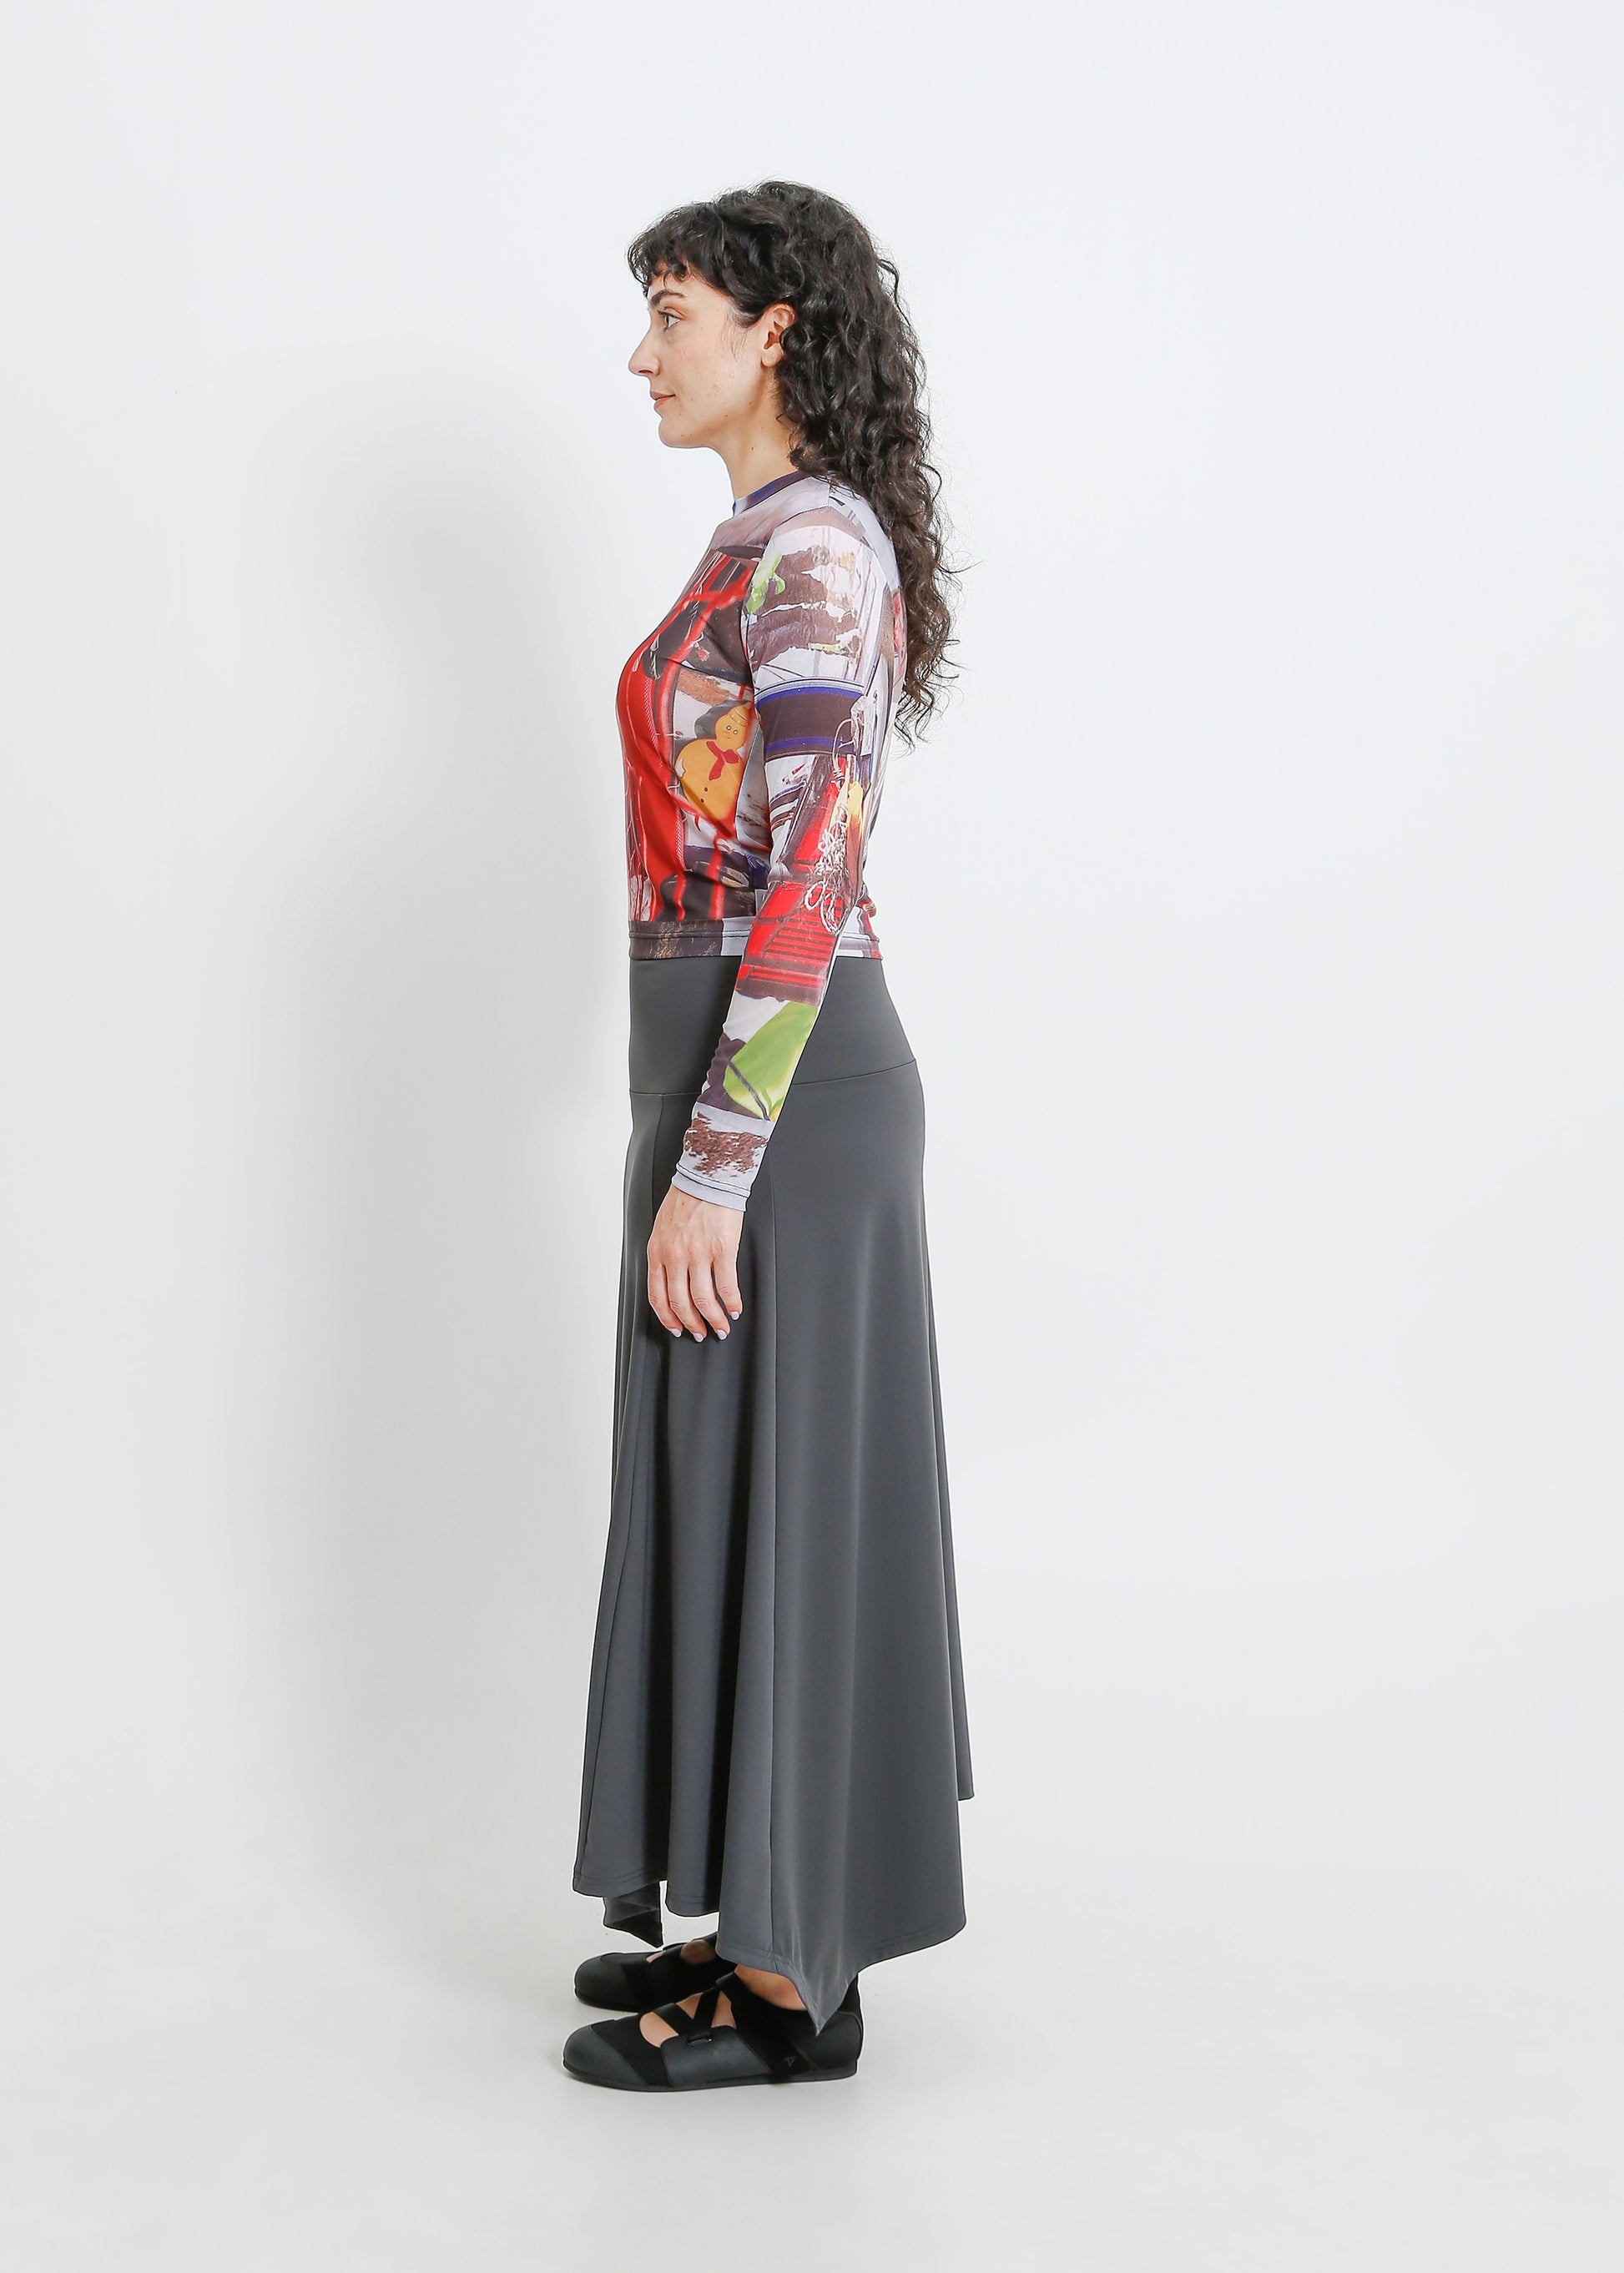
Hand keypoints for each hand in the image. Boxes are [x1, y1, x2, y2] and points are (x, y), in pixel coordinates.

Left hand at [647, 1185, 743, 1339]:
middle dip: (692, 1324)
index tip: (677, 1328)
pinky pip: (727, 1285)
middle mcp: (674, 1256)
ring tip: (721, 1327)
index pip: (657, 1296)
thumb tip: (670, 1280)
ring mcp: (698, 1254)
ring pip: (703, 1299)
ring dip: (713, 1319)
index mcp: (657, 1252)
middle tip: (701, 1333)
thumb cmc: (686, 1199)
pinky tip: (735, 1308)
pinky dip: (732, 1302)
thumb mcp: (662, 1228)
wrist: (706, 1176)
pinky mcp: (721, 1249)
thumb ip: (663, 1254)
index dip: (668, 1318)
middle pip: (680, 1303)